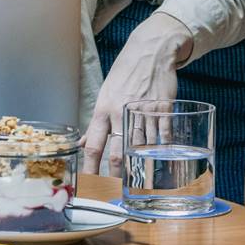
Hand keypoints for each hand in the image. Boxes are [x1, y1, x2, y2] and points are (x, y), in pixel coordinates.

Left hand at [86, 13, 192, 175]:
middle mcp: (121, 112)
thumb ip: (95, 124)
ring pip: (141, 147)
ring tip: (139, 184)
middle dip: (115, 176)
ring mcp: (143, 111)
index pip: (93, 145)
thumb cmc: (125, 75)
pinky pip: (163, 136)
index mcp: (103, 110)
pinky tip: (162, 163)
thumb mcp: (105, 95)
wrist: (150, 52)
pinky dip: (162, 151)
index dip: (89, 167)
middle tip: (115, 192)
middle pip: (117, 152)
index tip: (88, 184)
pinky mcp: (163, 108)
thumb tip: (81, 144)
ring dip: (140, 168)